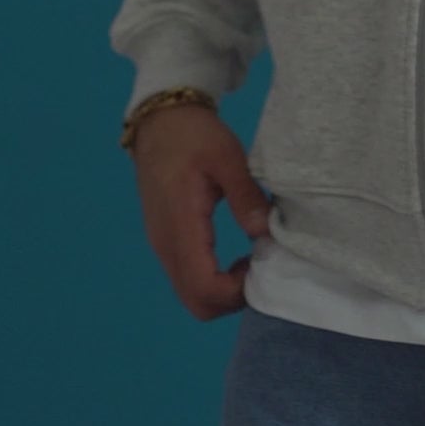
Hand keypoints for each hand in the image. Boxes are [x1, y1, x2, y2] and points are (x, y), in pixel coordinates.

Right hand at [131, 105, 273, 321]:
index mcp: (181, 227)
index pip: (204, 288)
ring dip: (223, 290)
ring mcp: (163, 246)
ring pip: (191, 295)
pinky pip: (188, 278)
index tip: (262, 264)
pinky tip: (234, 254)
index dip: (237, 291)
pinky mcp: (166, 242)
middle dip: (233, 298)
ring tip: (251, 259)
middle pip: (197, 303)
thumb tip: (264, 233)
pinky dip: (213, 280)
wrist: (160, 121)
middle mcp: (167, 245)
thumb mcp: (227, 156)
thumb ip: (245, 195)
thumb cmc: (193, 135)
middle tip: (259, 266)